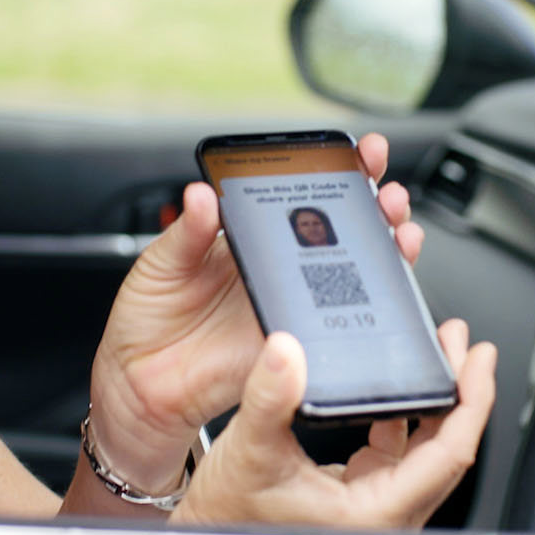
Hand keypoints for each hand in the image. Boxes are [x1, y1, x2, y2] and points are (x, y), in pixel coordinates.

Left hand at [87, 134, 422, 487]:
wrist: (138, 383)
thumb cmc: (148, 316)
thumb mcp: (160, 263)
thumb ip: (186, 231)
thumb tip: (203, 195)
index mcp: (251, 237)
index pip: (302, 194)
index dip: (337, 171)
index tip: (358, 152)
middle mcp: (280, 269)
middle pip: (345, 231)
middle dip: (378, 206)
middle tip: (388, 192)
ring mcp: (290, 308)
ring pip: (354, 276)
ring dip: (386, 252)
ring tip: (397, 232)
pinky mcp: (292, 348)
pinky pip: (335, 329)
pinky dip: (365, 310)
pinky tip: (376, 290)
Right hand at [171, 319, 494, 528]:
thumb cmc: (227, 520)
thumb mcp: (249, 449)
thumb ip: (270, 396)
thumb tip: (287, 349)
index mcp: (375, 513)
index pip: (449, 453)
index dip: (472, 401)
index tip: (479, 357)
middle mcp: (385, 515)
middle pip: (447, 449)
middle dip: (460, 391)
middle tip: (462, 343)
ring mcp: (376, 507)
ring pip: (425, 451)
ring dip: (435, 403)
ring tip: (439, 356)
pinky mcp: (361, 497)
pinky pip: (399, 455)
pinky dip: (405, 419)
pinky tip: (397, 391)